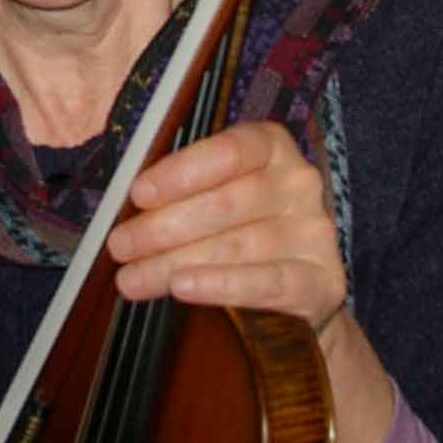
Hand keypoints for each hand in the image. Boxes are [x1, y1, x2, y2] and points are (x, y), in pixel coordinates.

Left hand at [110, 123, 397, 442]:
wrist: (293, 294)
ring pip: (236, 246)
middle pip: (226, 202)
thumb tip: (125, 206)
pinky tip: (183, 287)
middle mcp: (299, 183)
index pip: (229, 151)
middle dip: (163, 227)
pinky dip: (221, 285)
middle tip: (120, 246)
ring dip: (175, 263)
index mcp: (271, 148)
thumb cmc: (236, 231)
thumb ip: (178, 193)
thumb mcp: (210, 198)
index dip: (181, 171)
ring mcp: (315, 232)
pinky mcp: (323, 281)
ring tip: (132, 279)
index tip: (138, 194)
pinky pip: (267, 283)